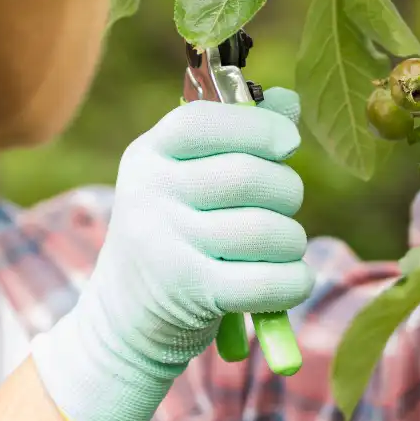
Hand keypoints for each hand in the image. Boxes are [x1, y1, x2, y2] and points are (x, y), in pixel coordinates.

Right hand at [30, 88, 313, 420]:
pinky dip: (294, 280)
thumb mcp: (186, 178)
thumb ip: (235, 136)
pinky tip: (288, 279)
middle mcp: (148, 193)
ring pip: (268, 230)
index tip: (287, 142)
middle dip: (287, 190)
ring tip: (279, 247)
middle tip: (283, 205)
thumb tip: (289, 102)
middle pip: (249, 175)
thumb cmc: (173, 233)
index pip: (205, 120)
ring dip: (291, 241)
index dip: (258, 126)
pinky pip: (270, 280)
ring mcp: (165, 243)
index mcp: (147, 154)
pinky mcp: (190, 292)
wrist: (125, 318)